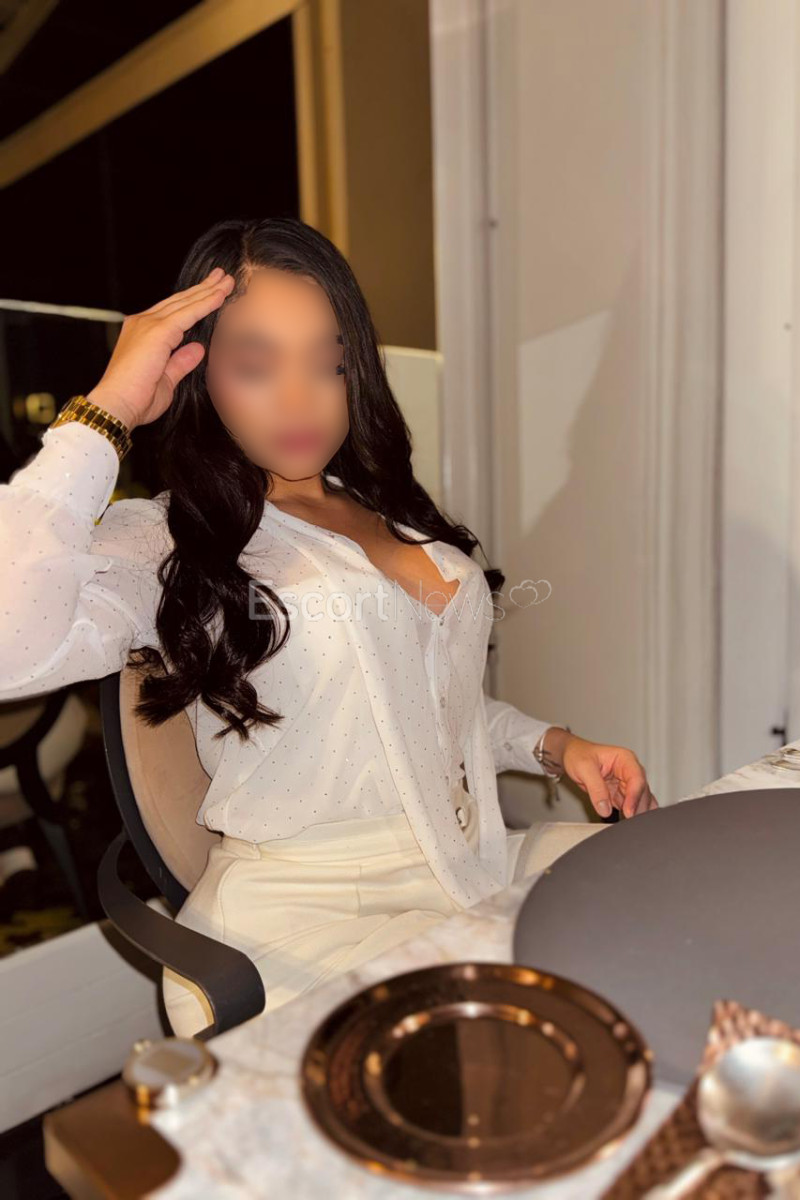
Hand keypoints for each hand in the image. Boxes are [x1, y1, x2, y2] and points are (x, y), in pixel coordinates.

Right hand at [85, 266, 235, 430]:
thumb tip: (197, 349)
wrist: (117, 405)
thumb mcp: (166, 380)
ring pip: (185, 303)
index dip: (194, 301)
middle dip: (203, 288)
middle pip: (179, 301)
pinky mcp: (157, 332)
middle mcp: (143, 323)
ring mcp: (148, 325)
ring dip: (208, 291)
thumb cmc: (137, 399)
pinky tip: (220, 295)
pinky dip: (205, 304)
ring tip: (226, 280)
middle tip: (222, 276)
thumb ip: (180, 363)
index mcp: (143, 333)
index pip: (173, 312)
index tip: (212, 292)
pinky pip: (188, 313)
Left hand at [560, 734, 658, 818]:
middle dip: (637, 808)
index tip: (628, 812)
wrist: (572, 756)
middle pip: (642, 792)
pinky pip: (632, 807)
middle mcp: (630, 771)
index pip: (637, 779)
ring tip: (626, 825)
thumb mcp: (584, 768)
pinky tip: (626, 824)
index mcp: (625, 759)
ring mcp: (627, 784)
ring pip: (640, 802)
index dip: (635, 796)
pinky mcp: (622, 795)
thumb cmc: (578, 755)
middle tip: (628, 824)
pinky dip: (631, 816)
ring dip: (636, 813)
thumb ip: (595, 788)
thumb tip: (605, 809)